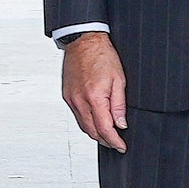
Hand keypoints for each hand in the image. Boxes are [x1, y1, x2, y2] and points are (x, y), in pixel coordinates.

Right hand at [61, 32, 127, 153]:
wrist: (83, 41)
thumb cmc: (101, 55)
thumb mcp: (119, 79)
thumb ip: (119, 105)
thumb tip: (121, 124)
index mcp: (94, 97)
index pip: (104, 128)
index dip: (114, 141)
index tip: (121, 146)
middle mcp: (79, 101)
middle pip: (92, 131)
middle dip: (105, 140)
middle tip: (116, 143)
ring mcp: (71, 99)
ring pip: (83, 126)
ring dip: (95, 133)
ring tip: (107, 135)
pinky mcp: (67, 96)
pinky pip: (77, 116)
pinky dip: (86, 122)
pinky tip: (95, 121)